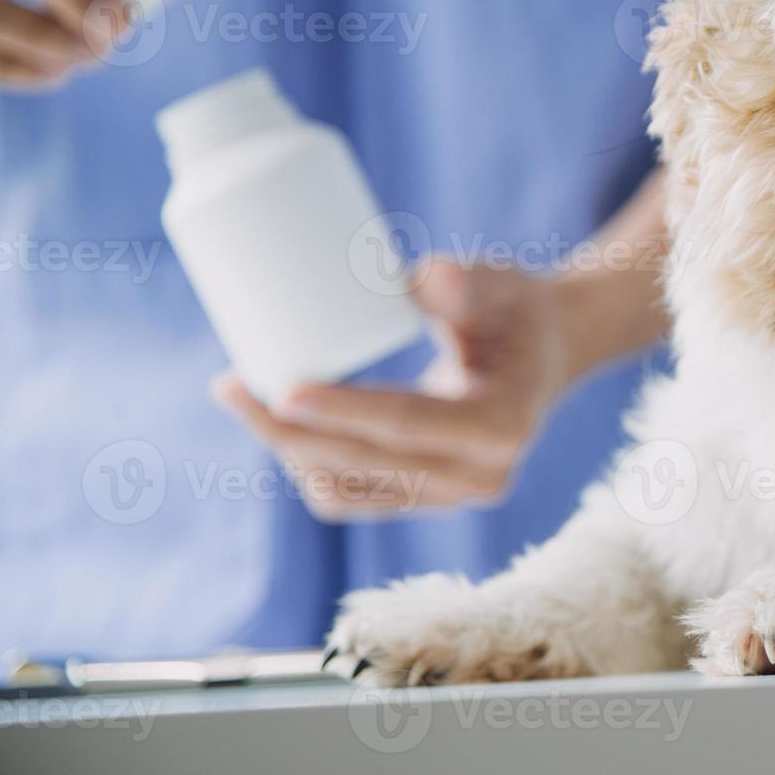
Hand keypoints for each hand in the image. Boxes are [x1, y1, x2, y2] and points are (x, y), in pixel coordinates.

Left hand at [215, 259, 576, 518]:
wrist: (543, 352)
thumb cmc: (516, 310)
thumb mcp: (502, 285)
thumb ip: (466, 280)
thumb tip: (426, 276)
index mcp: (504, 426)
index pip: (410, 426)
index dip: (344, 412)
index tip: (282, 388)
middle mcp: (481, 477)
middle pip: (366, 465)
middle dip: (289, 433)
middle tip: (232, 385)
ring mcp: (451, 496)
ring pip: (346, 490)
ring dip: (286, 449)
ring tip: (240, 395)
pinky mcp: (422, 499)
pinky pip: (349, 496)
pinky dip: (304, 463)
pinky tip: (272, 424)